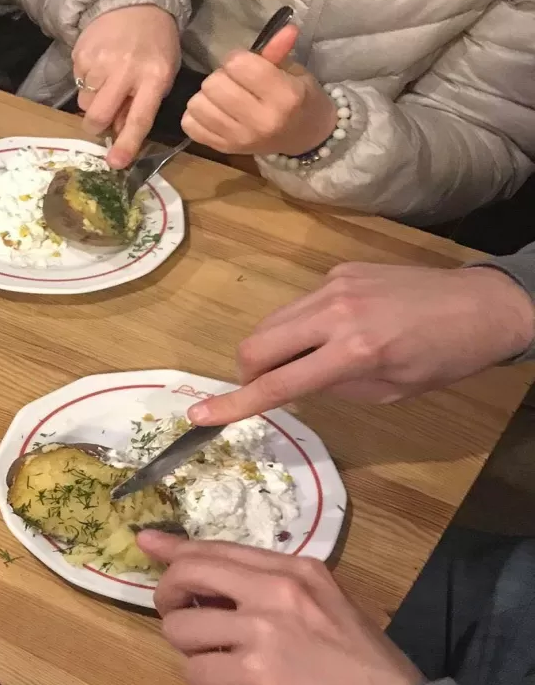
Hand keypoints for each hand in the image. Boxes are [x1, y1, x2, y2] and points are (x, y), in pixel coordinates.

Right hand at [73, 5, 179, 167]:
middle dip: (96, 125)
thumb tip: (120, 133)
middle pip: (99, 115)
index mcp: (154, 77)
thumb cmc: (154, 44)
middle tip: (101, 121)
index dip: (126, 144)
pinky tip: (99, 65)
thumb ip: (143, 104)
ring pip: (85, 102)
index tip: (114, 163)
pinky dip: (86, 81)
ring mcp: (100, 61)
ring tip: (107, 80)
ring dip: (93, 100)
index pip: (139, 118)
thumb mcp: (161, 73)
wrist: (134, 1)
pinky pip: (77, 83)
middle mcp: (126, 70)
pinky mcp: (81, 53)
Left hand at [138, 531, 422, 684]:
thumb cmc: (365, 668)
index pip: (220, 548)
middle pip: (191, 573)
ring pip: (183, 627)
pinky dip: (204, 682)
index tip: (147, 542)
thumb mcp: (327, 608)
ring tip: (213, 661)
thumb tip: (214, 587)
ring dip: (188, 649)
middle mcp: (279, 589)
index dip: (177, 548)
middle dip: (168, 594)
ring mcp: (266, 628)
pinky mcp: (258, 671)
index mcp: (298, 569)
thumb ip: (276, 592)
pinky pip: (199, 671)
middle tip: (175, 615)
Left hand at [182, 25, 336, 156]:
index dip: (237, 58)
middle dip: (220, 76)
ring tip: (223, 97)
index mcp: (284, 97)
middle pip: (213, 85)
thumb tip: (285, 28)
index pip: (239, 65)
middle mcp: (261, 121)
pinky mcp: (223, 149)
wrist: (303, 138)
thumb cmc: (298, 100)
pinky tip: (213, 112)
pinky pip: (190, 125)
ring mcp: (239, 139)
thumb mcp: (295, 73)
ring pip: (197, 105)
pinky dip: (196, 115)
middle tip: (233, 81)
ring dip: (206, 95)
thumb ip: (279, 52)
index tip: (244, 63)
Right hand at [189, 263, 534, 425]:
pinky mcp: (340, 270)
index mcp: (352, 352)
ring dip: (273, 347)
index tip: (200, 414)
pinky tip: (334, 331)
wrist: (484, 303)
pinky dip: (302, 325)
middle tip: (263, 387)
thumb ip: (336, 387)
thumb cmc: (444, 359)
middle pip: (257, 344)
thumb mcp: (391, 390)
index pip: (278, 384)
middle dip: (247, 372)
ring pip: (273, 321)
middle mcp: (335, 313)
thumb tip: (297, 384)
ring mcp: (334, 285)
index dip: (236, 403)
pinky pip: (300, 304)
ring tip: (305, 360)